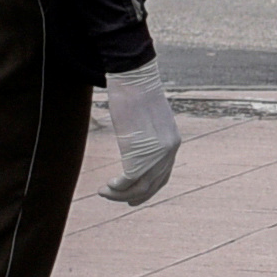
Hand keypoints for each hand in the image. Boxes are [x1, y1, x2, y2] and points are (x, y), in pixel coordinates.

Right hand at [101, 63, 181, 204]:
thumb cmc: (136, 92)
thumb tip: (135, 138)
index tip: (132, 194)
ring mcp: (157, 153)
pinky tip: (107, 186)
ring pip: (141, 187)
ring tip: (104, 191)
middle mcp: (169, 151)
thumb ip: (146, 133)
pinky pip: (129, 180)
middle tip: (115, 197)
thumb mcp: (147, 116)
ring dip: (120, 194)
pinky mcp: (141, 152)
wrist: (134, 79)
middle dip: (133, 196)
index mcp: (172, 142)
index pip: (163, 176)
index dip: (148, 188)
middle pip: (153, 185)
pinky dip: (117, 188)